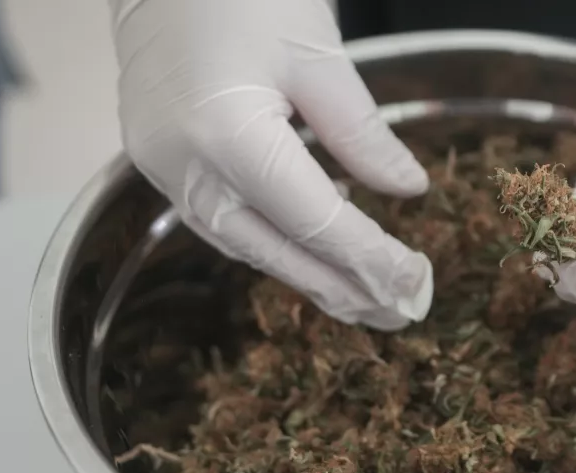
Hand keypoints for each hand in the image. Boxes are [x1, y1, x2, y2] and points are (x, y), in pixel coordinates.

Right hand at [108, 0, 431, 330]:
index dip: (370, 259)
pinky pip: (224, 220)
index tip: (416, 283)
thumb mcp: (318, 56)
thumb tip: (408, 189)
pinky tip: (315, 245)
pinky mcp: (159, 162)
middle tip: (400, 314)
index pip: (316, 222)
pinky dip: (275, 239)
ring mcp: (163, 170)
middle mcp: (185, 169)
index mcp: (227, 137)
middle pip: (277, 251)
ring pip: (247, 245)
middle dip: (343, 289)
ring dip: (309, 275)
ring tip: (366, 297)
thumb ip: (361, 133)